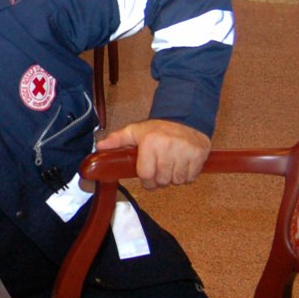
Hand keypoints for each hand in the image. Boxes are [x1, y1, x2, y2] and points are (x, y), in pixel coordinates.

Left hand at [95, 119, 210, 188]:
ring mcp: (185, 152)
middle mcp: (168, 147)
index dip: (146, 180)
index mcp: (150, 142)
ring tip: (171, 165)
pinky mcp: (199, 155)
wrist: (187, 117)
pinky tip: (182, 165)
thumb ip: (117, 140)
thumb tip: (99, 147)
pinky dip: (186, 176)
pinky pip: (191, 178)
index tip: (148, 177)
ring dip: (173, 178)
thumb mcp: (136, 131)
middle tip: (160, 169)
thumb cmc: (159, 128)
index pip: (146, 175)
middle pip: (162, 180)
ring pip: (177, 181)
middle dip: (160, 179)